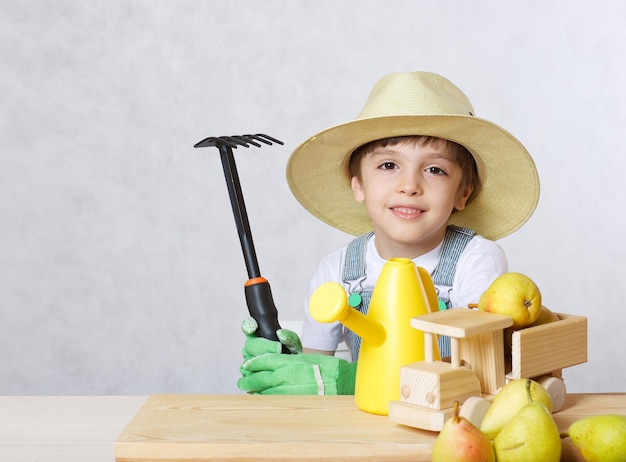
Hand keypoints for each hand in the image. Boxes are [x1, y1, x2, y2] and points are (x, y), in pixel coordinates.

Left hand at [237, 317, 355, 394]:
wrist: (341, 382)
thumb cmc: (327, 368)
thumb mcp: (306, 356)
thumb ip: (288, 357)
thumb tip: (276, 356)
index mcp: (287, 362)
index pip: (263, 361)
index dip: (252, 363)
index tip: (247, 365)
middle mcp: (284, 376)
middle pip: (259, 378)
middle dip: (248, 380)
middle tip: (242, 381)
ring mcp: (287, 390)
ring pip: (264, 391)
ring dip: (254, 390)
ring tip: (249, 390)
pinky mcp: (291, 401)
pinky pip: (273, 400)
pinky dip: (265, 399)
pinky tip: (263, 398)